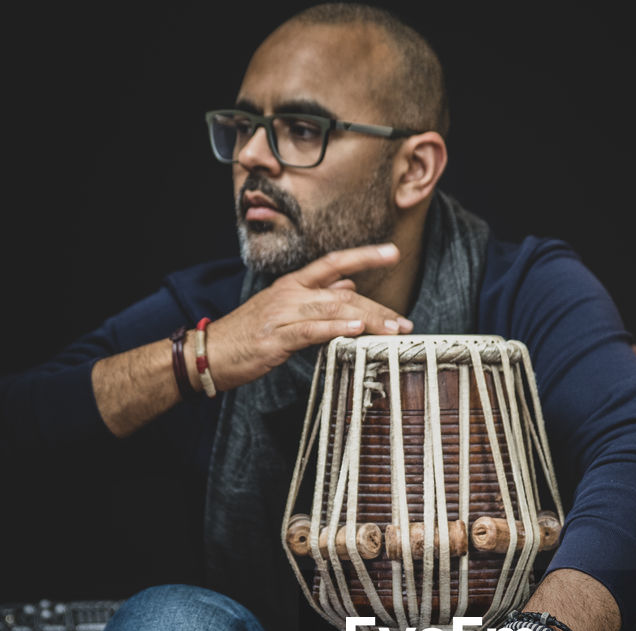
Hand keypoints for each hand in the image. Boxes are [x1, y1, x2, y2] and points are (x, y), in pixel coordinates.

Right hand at [204, 243, 411, 389]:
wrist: (209, 353)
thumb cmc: (248, 335)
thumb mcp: (284, 311)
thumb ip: (317, 298)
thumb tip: (347, 287)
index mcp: (293, 285)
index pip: (334, 263)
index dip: (364, 255)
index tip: (392, 252)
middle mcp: (290, 294)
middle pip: (342, 295)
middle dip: (377, 308)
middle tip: (403, 322)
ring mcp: (282, 315)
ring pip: (332, 311)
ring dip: (366, 320)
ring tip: (391, 330)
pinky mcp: (275, 338)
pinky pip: (310, 331)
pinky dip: (335, 331)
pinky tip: (355, 332)